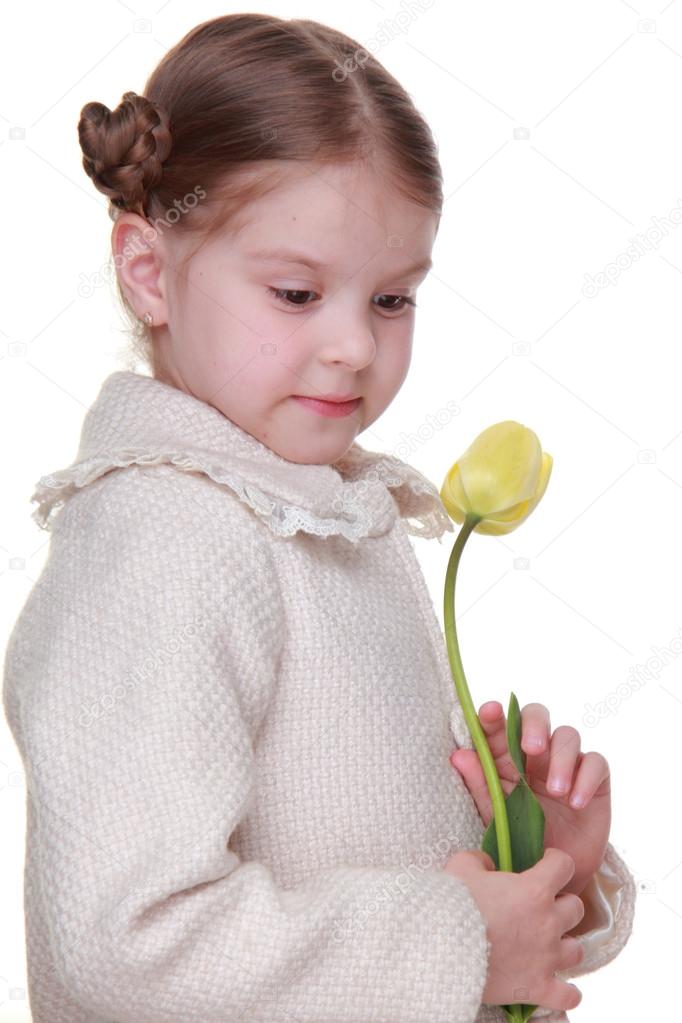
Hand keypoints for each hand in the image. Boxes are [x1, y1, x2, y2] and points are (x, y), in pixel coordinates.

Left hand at [450, 701, 610, 895]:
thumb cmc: (521, 840)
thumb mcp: (496, 815)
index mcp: (506, 756)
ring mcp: (566, 763)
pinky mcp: (595, 779)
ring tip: (556, 791)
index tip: (489, 712)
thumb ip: (480, 785)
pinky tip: (577, 803)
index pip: (500, 724)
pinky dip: (586, 779)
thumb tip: (458, 755)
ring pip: (568, 735)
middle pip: (537, 714)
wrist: (556, 875)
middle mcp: (537, 753)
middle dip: (534, 724)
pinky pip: (596, 762)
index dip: (494, 715)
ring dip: (562, 759)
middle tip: (531, 748)